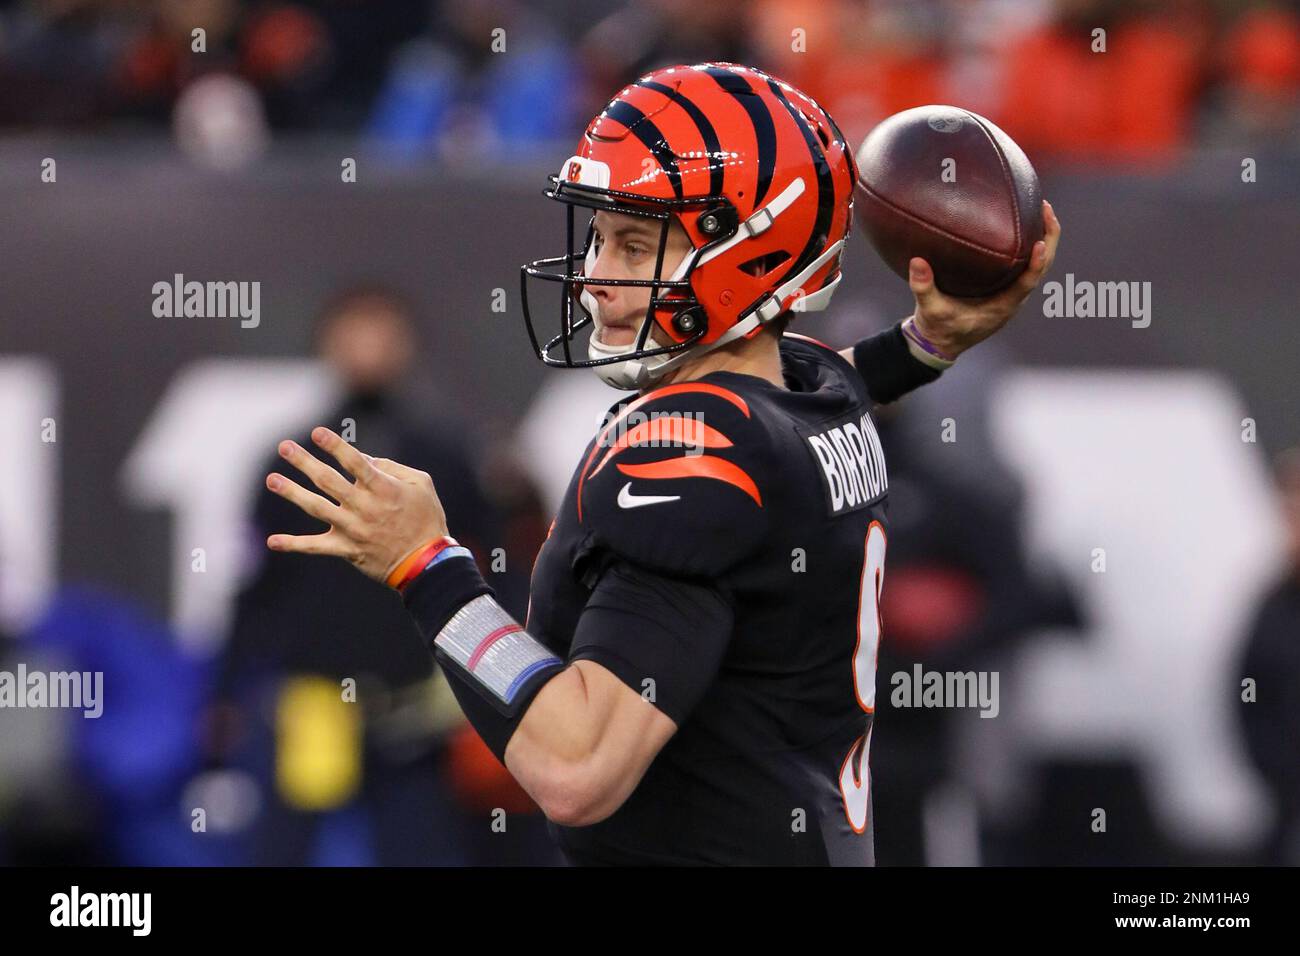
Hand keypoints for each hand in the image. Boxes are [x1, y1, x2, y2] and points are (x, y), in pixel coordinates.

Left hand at [265, 426, 448, 582]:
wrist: (426, 562)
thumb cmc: (426, 518)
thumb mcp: (421, 484)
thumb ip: (393, 467)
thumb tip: (365, 459)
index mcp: (384, 488)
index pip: (355, 462)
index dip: (335, 446)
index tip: (316, 432)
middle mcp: (364, 507)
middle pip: (328, 481)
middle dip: (304, 462)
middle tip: (284, 447)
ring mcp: (353, 529)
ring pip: (317, 508)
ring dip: (292, 493)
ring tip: (272, 480)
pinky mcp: (347, 549)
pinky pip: (316, 547)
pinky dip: (294, 545)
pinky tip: (272, 541)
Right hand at [907, 200, 1061, 358]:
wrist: (940, 343)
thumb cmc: (938, 328)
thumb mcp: (929, 310)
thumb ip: (923, 287)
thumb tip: (917, 261)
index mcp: (1002, 307)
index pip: (1028, 282)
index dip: (1037, 263)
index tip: (1040, 241)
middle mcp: (1013, 299)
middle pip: (1042, 267)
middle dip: (1049, 237)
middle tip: (1045, 207)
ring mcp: (1011, 293)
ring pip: (1037, 264)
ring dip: (1043, 238)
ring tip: (1040, 210)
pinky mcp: (1005, 288)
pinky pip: (1025, 264)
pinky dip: (1029, 245)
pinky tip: (1022, 226)